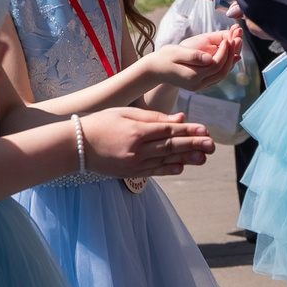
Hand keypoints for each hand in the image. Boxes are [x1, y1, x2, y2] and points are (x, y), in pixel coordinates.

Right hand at [83, 106, 211, 178]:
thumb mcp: (125, 113)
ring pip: (165, 160)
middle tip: (212, 145)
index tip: (205, 129)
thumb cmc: (100, 123)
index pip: (168, 130)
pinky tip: (182, 167)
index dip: (188, 130)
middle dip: (193, 145)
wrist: (75, 146)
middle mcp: (136, 149)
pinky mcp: (130, 173)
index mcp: (135, 130)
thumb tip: (179, 118)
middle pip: (170, 146)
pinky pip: (154, 172)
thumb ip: (153, 116)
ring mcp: (134, 163)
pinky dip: (169, 169)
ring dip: (186, 159)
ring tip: (204, 157)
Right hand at [141, 27, 241, 90]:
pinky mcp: (200, 85)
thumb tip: (210, 57)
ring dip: (230, 60)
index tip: (227, 38)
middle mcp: (198, 84)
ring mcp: (199, 86)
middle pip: (222, 71)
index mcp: (193, 76)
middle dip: (231, 55)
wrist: (155, 70)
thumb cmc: (164, 58)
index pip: (216, 64)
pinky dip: (225, 66)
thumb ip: (194, 56)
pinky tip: (229, 55)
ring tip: (234, 45)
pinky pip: (217, 76)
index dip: (224, 51)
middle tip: (236, 40)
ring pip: (222, 75)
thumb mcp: (176, 53)